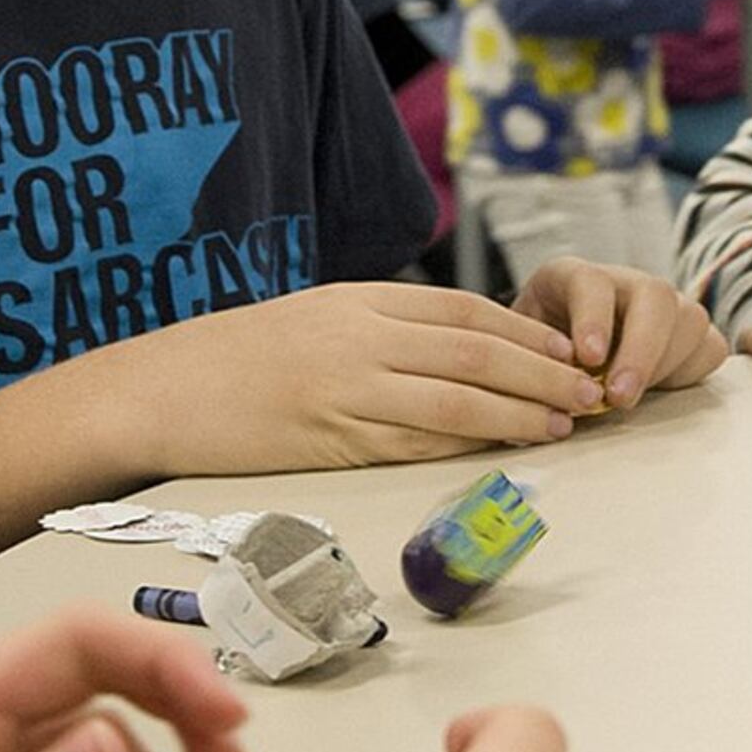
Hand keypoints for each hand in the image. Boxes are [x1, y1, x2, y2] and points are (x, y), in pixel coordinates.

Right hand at [95, 281, 610, 469]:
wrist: (159, 389)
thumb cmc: (236, 357)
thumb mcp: (315, 318)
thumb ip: (381, 328)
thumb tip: (455, 349)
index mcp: (361, 301)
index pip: (467, 312)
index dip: (529, 333)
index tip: (572, 351)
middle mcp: (361, 338)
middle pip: (478, 352)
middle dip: (545, 373)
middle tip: (592, 392)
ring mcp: (347, 389)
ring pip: (457, 399)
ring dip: (519, 414)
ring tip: (563, 425)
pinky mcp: (331, 439)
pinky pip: (413, 442)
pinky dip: (465, 445)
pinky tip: (498, 450)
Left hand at [512, 258, 728, 409]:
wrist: (555, 355)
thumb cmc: (533, 355)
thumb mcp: (518, 352)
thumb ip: (530, 364)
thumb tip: (543, 395)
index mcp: (570, 279)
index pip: (591, 282)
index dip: (593, 318)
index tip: (588, 358)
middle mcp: (622, 284)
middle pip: (653, 295)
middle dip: (641, 349)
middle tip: (620, 396)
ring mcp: (660, 306)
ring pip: (689, 317)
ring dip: (665, 364)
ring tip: (631, 399)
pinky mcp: (686, 333)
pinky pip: (710, 345)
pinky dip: (690, 371)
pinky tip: (660, 392)